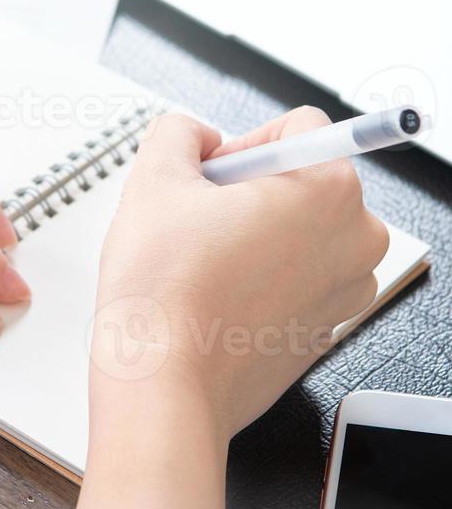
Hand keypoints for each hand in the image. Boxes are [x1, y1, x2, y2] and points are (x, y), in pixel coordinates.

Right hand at [91, 106, 389, 442]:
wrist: (164, 382)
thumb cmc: (164, 294)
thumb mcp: (154, 178)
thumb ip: (177, 132)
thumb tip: (193, 135)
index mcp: (329, 190)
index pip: (296, 126)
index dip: (239, 146)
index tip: (209, 180)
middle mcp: (355, 239)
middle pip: (301, 178)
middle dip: (247, 189)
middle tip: (199, 221)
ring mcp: (345, 290)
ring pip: (298, 228)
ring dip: (253, 231)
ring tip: (204, 260)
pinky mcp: (324, 326)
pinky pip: (296, 274)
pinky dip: (260, 272)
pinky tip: (215, 289)